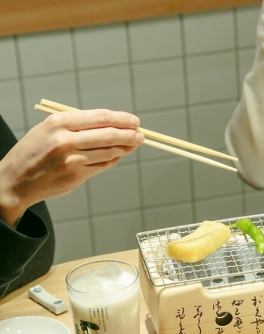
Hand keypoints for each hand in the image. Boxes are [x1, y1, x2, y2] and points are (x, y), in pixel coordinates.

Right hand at [0, 109, 143, 226]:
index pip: (100, 117)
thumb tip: (110, 124)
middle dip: (129, 135)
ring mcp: (72, 159)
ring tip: (133, 145)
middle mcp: (66, 140)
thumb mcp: (49, 129)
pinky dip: (113, 160)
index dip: (121, 119)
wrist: (16, 179)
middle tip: (141, 135)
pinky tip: (118, 156)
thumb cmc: (35, 152)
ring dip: (125, 148)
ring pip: (109, 152)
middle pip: (108, 135)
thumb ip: (77, 126)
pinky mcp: (76, 175)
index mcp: (59, 122)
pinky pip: (102, 166)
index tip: (134, 121)